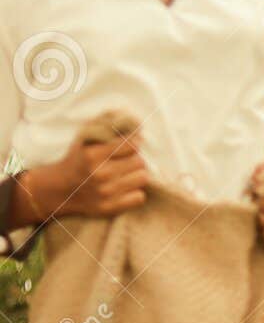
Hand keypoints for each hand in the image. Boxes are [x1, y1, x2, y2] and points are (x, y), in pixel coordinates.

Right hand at [17, 132, 148, 222]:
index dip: (134, 143)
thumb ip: (105, 123)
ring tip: (125, 174)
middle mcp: (100, 174)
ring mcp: (106, 193)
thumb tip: (130, 115)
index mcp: (93, 154)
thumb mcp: (85, 137)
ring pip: (142, 178)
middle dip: (135, 159)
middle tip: (126, 161)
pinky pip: (140, 197)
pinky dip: (135, 192)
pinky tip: (124, 188)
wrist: (61, 189)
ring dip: (137, 175)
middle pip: (140, 161)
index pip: (131, 144)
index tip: (130, 145)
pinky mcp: (111, 208)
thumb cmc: (78, 159)